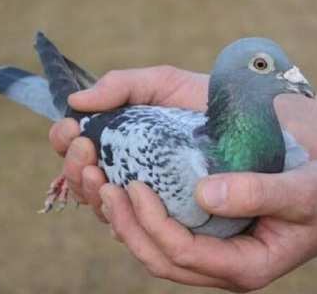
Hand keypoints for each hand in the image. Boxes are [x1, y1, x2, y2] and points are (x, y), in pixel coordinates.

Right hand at [48, 66, 208, 215]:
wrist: (251, 119)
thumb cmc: (205, 101)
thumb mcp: (163, 85)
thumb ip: (122, 86)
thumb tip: (75, 101)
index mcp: (120, 142)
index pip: (79, 149)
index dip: (65, 141)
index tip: (70, 131)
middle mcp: (128, 173)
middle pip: (84, 183)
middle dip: (75, 168)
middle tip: (85, 149)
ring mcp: (147, 199)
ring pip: (104, 209)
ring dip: (91, 193)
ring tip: (99, 173)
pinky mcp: (170, 220)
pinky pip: (137, 230)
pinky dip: (123, 218)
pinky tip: (125, 199)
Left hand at [99, 161, 316, 290]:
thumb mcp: (302, 190)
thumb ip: (258, 192)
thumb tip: (203, 193)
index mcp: (245, 266)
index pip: (182, 254)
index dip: (151, 222)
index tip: (133, 183)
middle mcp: (224, 268)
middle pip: (160, 260)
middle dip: (127, 225)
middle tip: (104, 186)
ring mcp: (217, 255)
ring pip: (158, 251)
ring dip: (127, 222)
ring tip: (104, 185)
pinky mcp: (213, 237)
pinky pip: (168, 234)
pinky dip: (144, 215)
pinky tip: (131, 186)